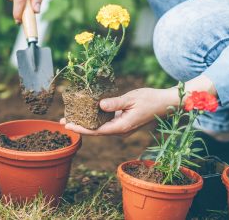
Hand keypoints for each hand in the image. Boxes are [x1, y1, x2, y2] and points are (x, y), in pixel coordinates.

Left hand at [60, 88, 178, 135]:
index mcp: (122, 127)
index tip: (68, 126)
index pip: (96, 130)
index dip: (81, 129)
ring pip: (100, 126)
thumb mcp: (131, 98)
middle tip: (63, 120)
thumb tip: (99, 105)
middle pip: (95, 130)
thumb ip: (115, 103)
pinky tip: (86, 112)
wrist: (166, 102)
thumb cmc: (150, 99)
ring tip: (70, 116)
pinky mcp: (123, 121)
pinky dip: (94, 118)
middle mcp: (120, 130)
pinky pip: (105, 122)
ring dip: (85, 122)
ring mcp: (122, 126)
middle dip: (79, 126)